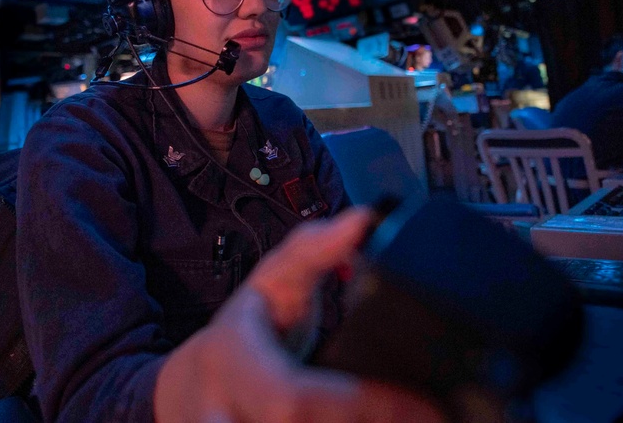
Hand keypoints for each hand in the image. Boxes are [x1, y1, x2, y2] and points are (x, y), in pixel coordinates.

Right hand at [154, 208, 445, 422]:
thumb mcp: (268, 283)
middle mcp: (221, 418)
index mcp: (230, 365)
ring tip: (423, 422)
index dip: (365, 407)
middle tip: (437, 421)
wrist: (185, 394)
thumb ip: (314, 251)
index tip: (430, 410)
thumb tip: (362, 220)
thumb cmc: (239, 337)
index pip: (294, 400)